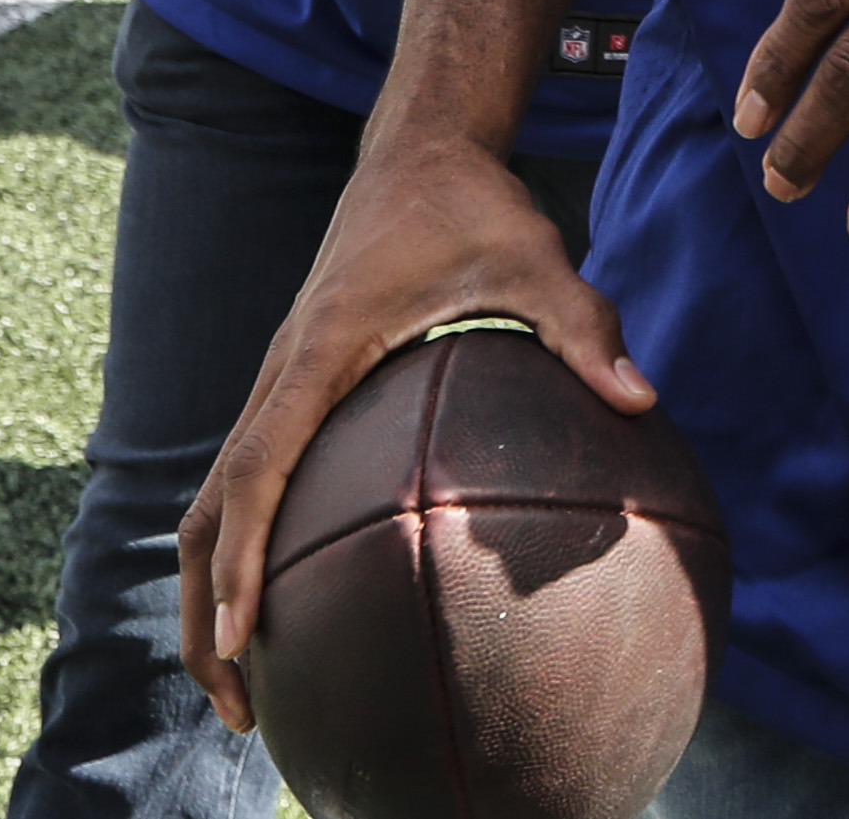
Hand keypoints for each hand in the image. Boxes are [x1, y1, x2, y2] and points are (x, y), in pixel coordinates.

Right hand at [181, 133, 651, 728]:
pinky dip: (241, 540)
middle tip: (237, 703)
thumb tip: (642, 399)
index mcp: (321, 348)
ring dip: (213, 585)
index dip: (243, 555)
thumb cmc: (473, 204)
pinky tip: (284, 596)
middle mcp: (283, 368)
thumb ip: (586, 328)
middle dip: (206, 608)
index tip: (243, 636)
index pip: (260, 465)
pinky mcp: (296, 380)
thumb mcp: (537, 257)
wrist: (419, 145)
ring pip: (216, 495)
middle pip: (210, 504)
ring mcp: (281, 375)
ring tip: (244, 678)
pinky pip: (249, 472)